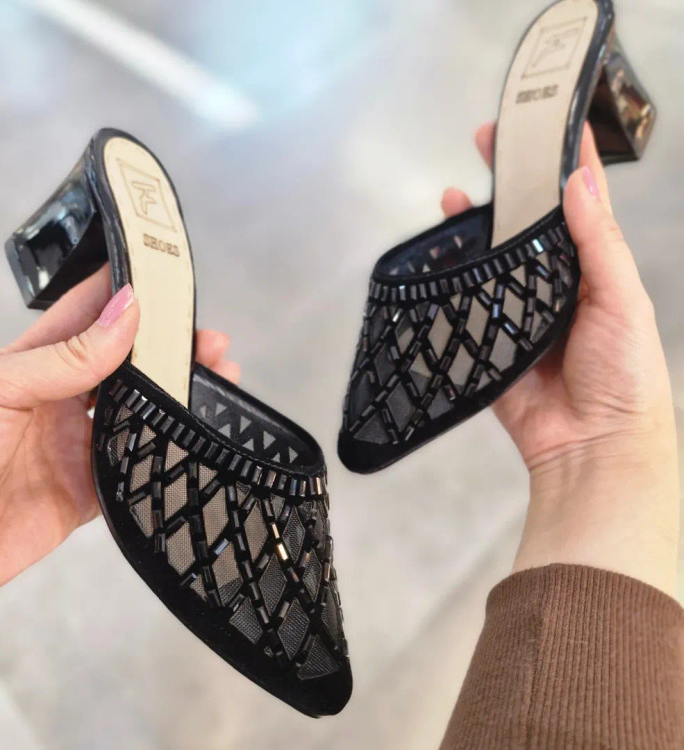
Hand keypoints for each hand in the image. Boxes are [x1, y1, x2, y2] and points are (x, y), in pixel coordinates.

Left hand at [0, 267, 239, 617]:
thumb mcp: (0, 387)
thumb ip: (69, 356)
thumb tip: (127, 313)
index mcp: (34, 363)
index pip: (89, 316)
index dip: (127, 296)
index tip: (167, 281)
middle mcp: (59, 401)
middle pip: (126, 367)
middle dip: (168, 350)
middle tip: (207, 342)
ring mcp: (73, 446)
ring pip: (138, 415)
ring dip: (175, 399)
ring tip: (215, 380)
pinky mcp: (83, 491)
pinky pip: (132, 470)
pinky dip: (161, 456)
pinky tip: (189, 440)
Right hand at [443, 123, 678, 594]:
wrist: (592, 445)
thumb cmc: (625, 375)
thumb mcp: (623, 301)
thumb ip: (601, 245)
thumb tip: (579, 185)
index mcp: (594, 269)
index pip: (578, 204)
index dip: (564, 162)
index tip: (549, 122)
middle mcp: (555, 284)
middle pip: (526, 224)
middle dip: (508, 183)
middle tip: (487, 145)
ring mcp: (520, 312)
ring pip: (493, 259)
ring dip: (475, 226)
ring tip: (456, 195)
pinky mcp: (492, 341)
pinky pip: (469, 306)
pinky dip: (455, 281)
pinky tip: (443, 257)